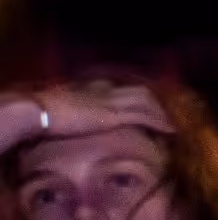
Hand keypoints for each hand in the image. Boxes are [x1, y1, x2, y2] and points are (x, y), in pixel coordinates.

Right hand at [0, 82, 174, 159]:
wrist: (35, 111)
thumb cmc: (41, 112)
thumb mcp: (61, 108)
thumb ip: (73, 110)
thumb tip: (73, 119)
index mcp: (92, 89)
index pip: (123, 90)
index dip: (140, 97)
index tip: (152, 103)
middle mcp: (105, 92)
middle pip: (141, 93)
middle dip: (160, 101)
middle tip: (175, 111)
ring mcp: (111, 102)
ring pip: (148, 103)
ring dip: (165, 112)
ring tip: (180, 121)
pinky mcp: (113, 115)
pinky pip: (144, 116)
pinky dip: (161, 122)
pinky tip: (173, 129)